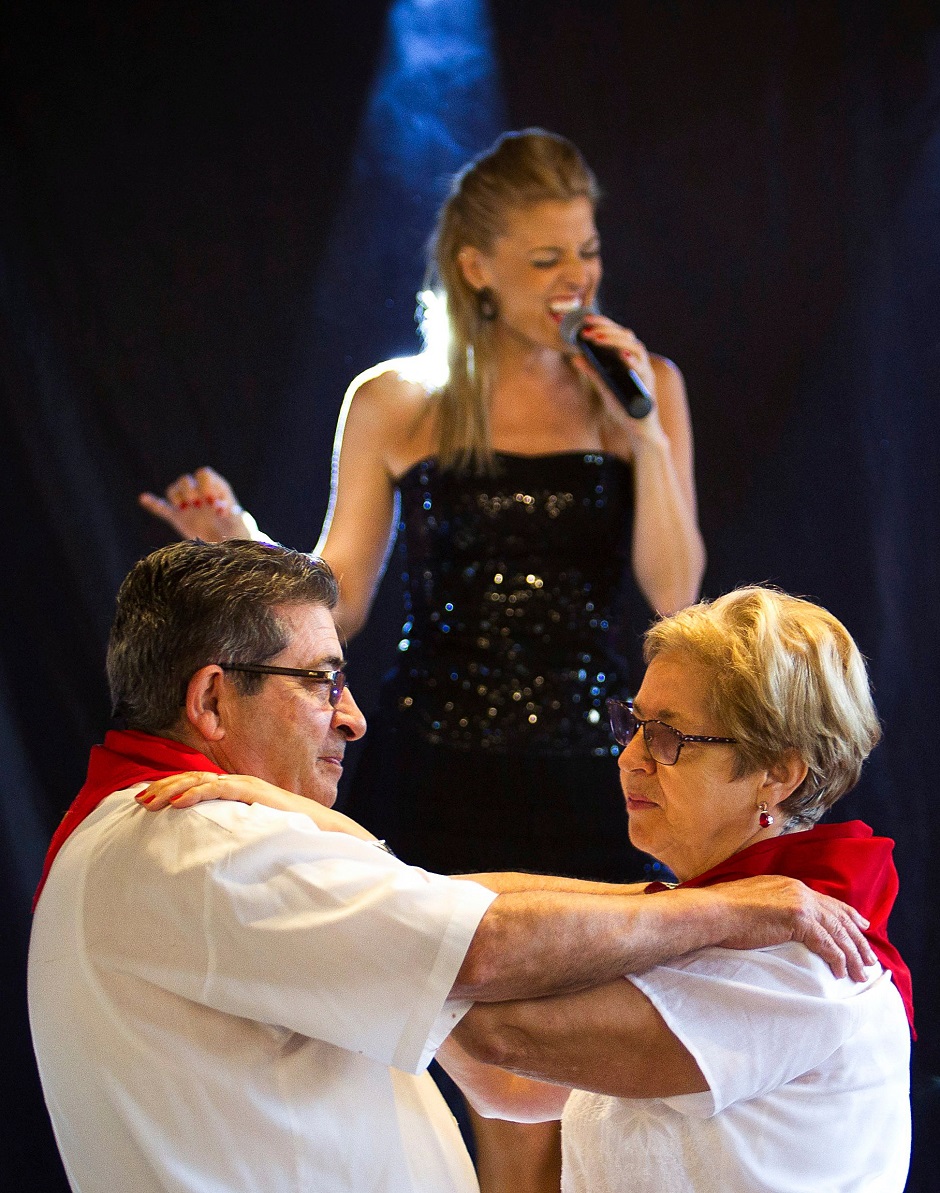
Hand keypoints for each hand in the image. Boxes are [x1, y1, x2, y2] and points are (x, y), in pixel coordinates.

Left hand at [135, 771, 378, 842]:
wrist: (326, 833)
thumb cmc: (293, 837)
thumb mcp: (254, 835)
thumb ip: (234, 835)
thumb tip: (208, 853)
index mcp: (238, 793)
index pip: (197, 786)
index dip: (170, 791)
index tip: (146, 803)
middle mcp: (240, 784)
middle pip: (193, 780)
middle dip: (163, 788)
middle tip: (138, 801)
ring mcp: (247, 785)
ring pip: (201, 781)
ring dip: (172, 790)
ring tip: (149, 801)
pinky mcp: (255, 792)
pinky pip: (219, 788)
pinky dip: (196, 792)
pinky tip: (177, 803)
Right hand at [138, 466, 251, 540]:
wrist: (233, 549)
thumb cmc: (240, 533)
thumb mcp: (240, 522)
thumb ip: (232, 513)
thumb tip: (218, 509)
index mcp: (216, 489)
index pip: (204, 474)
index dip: (206, 485)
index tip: (213, 502)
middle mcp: (199, 494)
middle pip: (185, 480)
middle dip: (190, 490)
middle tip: (198, 504)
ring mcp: (188, 506)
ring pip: (173, 491)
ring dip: (177, 497)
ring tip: (186, 509)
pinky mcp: (178, 519)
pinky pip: (162, 508)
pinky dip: (153, 503)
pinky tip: (144, 498)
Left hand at [571, 316, 669, 449]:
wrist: (639, 429)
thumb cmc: (623, 407)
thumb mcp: (604, 387)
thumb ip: (593, 371)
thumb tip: (576, 357)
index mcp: (628, 358)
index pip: (617, 334)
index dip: (603, 324)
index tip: (586, 320)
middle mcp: (638, 361)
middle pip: (627, 336)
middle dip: (607, 329)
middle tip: (587, 328)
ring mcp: (644, 372)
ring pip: (636, 348)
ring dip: (616, 341)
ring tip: (598, 339)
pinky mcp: (648, 385)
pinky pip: (643, 370)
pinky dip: (633, 361)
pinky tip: (622, 356)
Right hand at [709, 874, 876, 981]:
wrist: (714, 911)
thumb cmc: (725, 911)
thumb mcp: (754, 901)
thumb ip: (773, 907)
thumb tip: (779, 921)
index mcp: (790, 885)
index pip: (827, 902)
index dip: (847, 915)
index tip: (862, 926)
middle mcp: (799, 891)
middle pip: (838, 917)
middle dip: (857, 939)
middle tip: (869, 958)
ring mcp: (800, 904)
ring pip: (837, 932)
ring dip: (852, 955)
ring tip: (861, 973)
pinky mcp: (798, 920)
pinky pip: (827, 944)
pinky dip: (837, 959)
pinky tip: (842, 972)